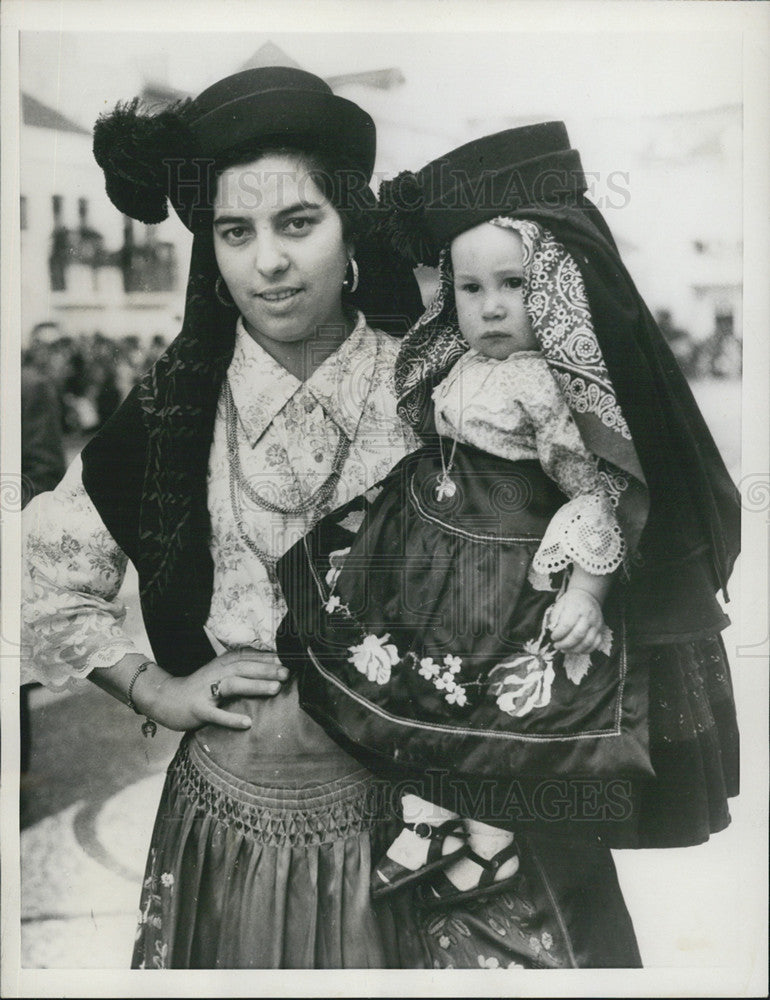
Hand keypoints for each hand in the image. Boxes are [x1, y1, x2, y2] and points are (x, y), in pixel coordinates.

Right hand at [137, 650, 287, 731]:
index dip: (268, 657)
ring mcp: (205, 691)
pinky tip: (247, 723)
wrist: (165, 698)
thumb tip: (271, 668)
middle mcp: (215, 673)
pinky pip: (216, 714)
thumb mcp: (219, 673)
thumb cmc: (200, 688)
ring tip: (275, 688)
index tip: (289, 659)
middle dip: (267, 669)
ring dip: (255, 686)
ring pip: (233, 685)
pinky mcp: (197, 709)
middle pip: (244, 667)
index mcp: (222, 663)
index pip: (248, 656)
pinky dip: (231, 719)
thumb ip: (241, 669)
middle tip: (288, 673)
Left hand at [547, 589, 605, 653]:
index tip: (553, 637)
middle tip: (556, 646)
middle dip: (565, 644)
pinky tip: (576, 650)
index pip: (567, 625)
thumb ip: (555, 617)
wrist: (588, 596)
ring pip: (587, 642)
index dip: (558, 634)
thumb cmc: (571, 601)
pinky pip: (596, 644)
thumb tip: (552, 630)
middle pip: (578, 635)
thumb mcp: (560, 603)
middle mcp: (588, 617)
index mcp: (576, 608)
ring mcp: (596, 625)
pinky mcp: (601, 630)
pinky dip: (586, 650)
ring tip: (564, 650)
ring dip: (574, 650)